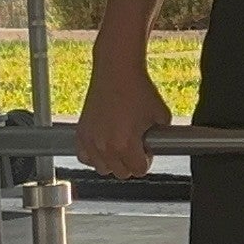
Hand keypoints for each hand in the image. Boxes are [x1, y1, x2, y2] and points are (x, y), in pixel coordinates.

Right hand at [75, 61, 171, 178]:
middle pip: (121, 173)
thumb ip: (163, 136)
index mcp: (125, 144)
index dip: (146, 160)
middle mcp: (105, 145)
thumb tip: (160, 146)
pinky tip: (103, 146)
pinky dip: (94, 156)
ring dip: (112, 161)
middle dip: (131, 162)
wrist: (117, 70)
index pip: (139, 171)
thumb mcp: (162, 115)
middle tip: (135, 146)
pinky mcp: (81, 132)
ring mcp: (91, 140)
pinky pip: (84, 157)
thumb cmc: (138, 88)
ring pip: (102, 168)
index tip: (146, 150)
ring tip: (119, 146)